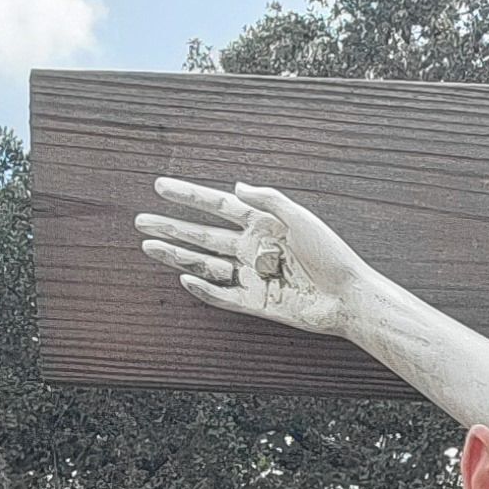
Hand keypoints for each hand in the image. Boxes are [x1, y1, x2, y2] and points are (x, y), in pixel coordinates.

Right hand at [139, 176, 375, 340]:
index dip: (188, 196)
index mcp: (262, 224)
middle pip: (202, 235)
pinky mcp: (255, 302)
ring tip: (147, 246)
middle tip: (141, 220)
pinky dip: (203, 288)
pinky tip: (182, 276)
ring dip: (176, 255)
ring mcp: (251, 275)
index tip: (161, 186)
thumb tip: (237, 186)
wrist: (348, 296)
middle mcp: (252, 248)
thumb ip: (268, 200)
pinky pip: (222, 295)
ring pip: (205, 263)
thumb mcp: (301, 218)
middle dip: (171, 227)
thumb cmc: (331, 254)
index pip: (217, 205)